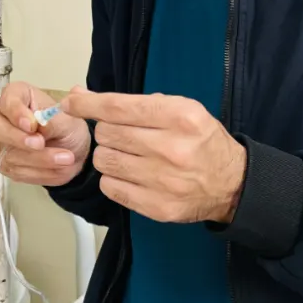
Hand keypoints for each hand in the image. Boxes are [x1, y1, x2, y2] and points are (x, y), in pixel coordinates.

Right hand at [0, 82, 90, 186]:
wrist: (73, 150)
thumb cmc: (66, 126)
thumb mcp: (67, 120)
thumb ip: (51, 121)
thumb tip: (37, 125)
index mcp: (17, 96)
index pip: (7, 100)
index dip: (16, 112)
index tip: (31, 124)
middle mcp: (2, 117)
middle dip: (18, 138)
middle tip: (40, 144)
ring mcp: (0, 142)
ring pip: (8, 154)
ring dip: (38, 159)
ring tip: (65, 158)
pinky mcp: (4, 163)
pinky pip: (17, 171)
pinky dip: (40, 172)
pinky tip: (58, 169)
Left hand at [61, 90, 245, 223]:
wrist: (232, 183)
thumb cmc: (200, 139)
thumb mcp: (180, 108)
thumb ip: (134, 103)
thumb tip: (81, 96)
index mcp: (179, 116)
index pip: (118, 108)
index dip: (88, 104)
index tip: (70, 102)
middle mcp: (171, 148)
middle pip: (107, 133)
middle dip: (107, 131)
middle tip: (123, 134)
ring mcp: (163, 180)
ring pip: (104, 160)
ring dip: (108, 154)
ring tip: (128, 154)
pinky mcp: (157, 207)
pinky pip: (110, 187)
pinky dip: (113, 178)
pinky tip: (130, 173)